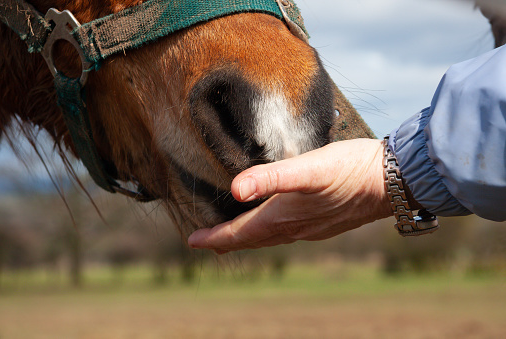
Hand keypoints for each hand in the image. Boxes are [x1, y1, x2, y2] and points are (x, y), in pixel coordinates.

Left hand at [188, 138, 391, 252]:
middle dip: (227, 240)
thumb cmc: (351, 170)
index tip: (192, 241)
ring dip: (248, 237)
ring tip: (234, 235)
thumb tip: (236, 190)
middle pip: (252, 239)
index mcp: (284, 217)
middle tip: (207, 241)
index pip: (239, 233)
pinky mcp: (326, 221)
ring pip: (270, 237)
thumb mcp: (309, 168)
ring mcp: (312, 228)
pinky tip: (276, 221)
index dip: (214, 238)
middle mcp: (295, 228)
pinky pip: (288, 232)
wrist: (395, 180)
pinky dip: (269, 230)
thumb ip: (271, 177)